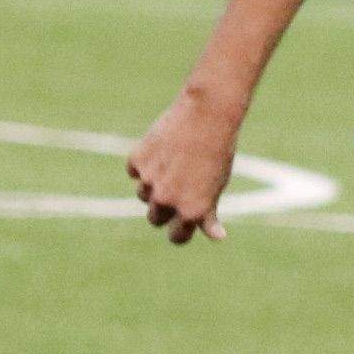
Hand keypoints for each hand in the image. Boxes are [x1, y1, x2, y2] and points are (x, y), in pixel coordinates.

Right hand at [127, 85, 243, 245]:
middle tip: (178, 187)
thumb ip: (209, 214)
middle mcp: (167, 200)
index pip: (177, 237)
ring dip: (154, 185)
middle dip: (164, 209)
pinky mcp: (137, 161)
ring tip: (174, 164)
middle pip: (155, 218)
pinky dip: (145, 163)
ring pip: (144, 194)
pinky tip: (163, 149)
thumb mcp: (217, 186)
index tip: (182, 225)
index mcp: (191, 211)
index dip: (180, 232)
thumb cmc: (218, 153)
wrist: (207, 116)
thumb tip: (218, 237)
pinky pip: (135, 171)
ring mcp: (149, 181)